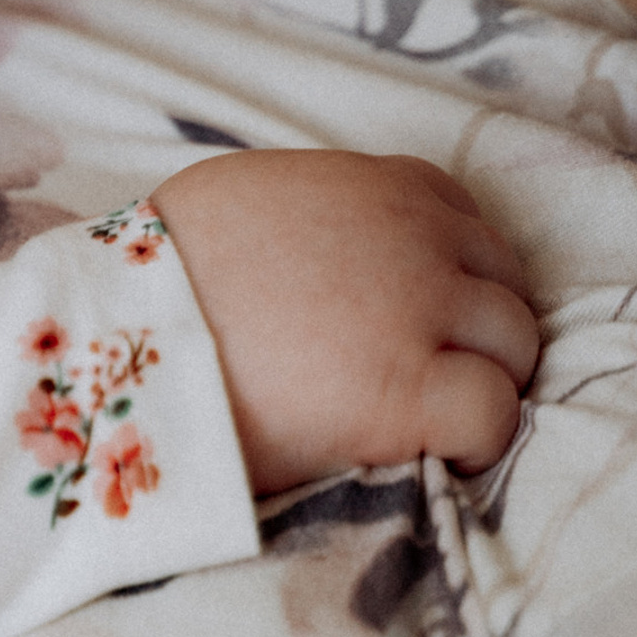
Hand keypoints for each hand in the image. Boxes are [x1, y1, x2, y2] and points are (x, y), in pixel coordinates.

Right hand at [151, 150, 538, 494]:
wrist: (121, 333)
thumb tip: (313, 246)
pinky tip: (432, 452)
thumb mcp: (236, 201)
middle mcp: (411, 235)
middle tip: (422, 373)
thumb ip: (305, 211)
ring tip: (425, 417)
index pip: (458, 214)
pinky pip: (495, 412)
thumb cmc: (155, 276)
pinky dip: (479, 436)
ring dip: (484, 377)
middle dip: (474, 326)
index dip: (448, 271)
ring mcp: (418, 310)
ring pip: (515, 342)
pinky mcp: (410, 390)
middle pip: (501, 278)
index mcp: (370, 185)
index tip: (416, 313)